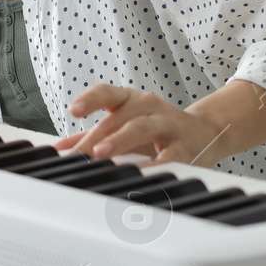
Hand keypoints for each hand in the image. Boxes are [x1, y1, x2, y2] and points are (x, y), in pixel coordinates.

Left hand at [50, 85, 234, 168]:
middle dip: (96, 134)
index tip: (73, 110)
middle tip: (78, 152)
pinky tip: (141, 173)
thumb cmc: (157, 130)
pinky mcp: (184, 147)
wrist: (205, 132)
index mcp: (132, 100)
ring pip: (142, 126)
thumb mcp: (124, 126)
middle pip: (119, 116)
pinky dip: (154, 164)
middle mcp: (149, 107)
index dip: (90, 99)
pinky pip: (168, 155)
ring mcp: (168, 124)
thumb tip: (60, 148)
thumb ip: (92, 135)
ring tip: (101, 153)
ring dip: (120, 139)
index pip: (108, 92)